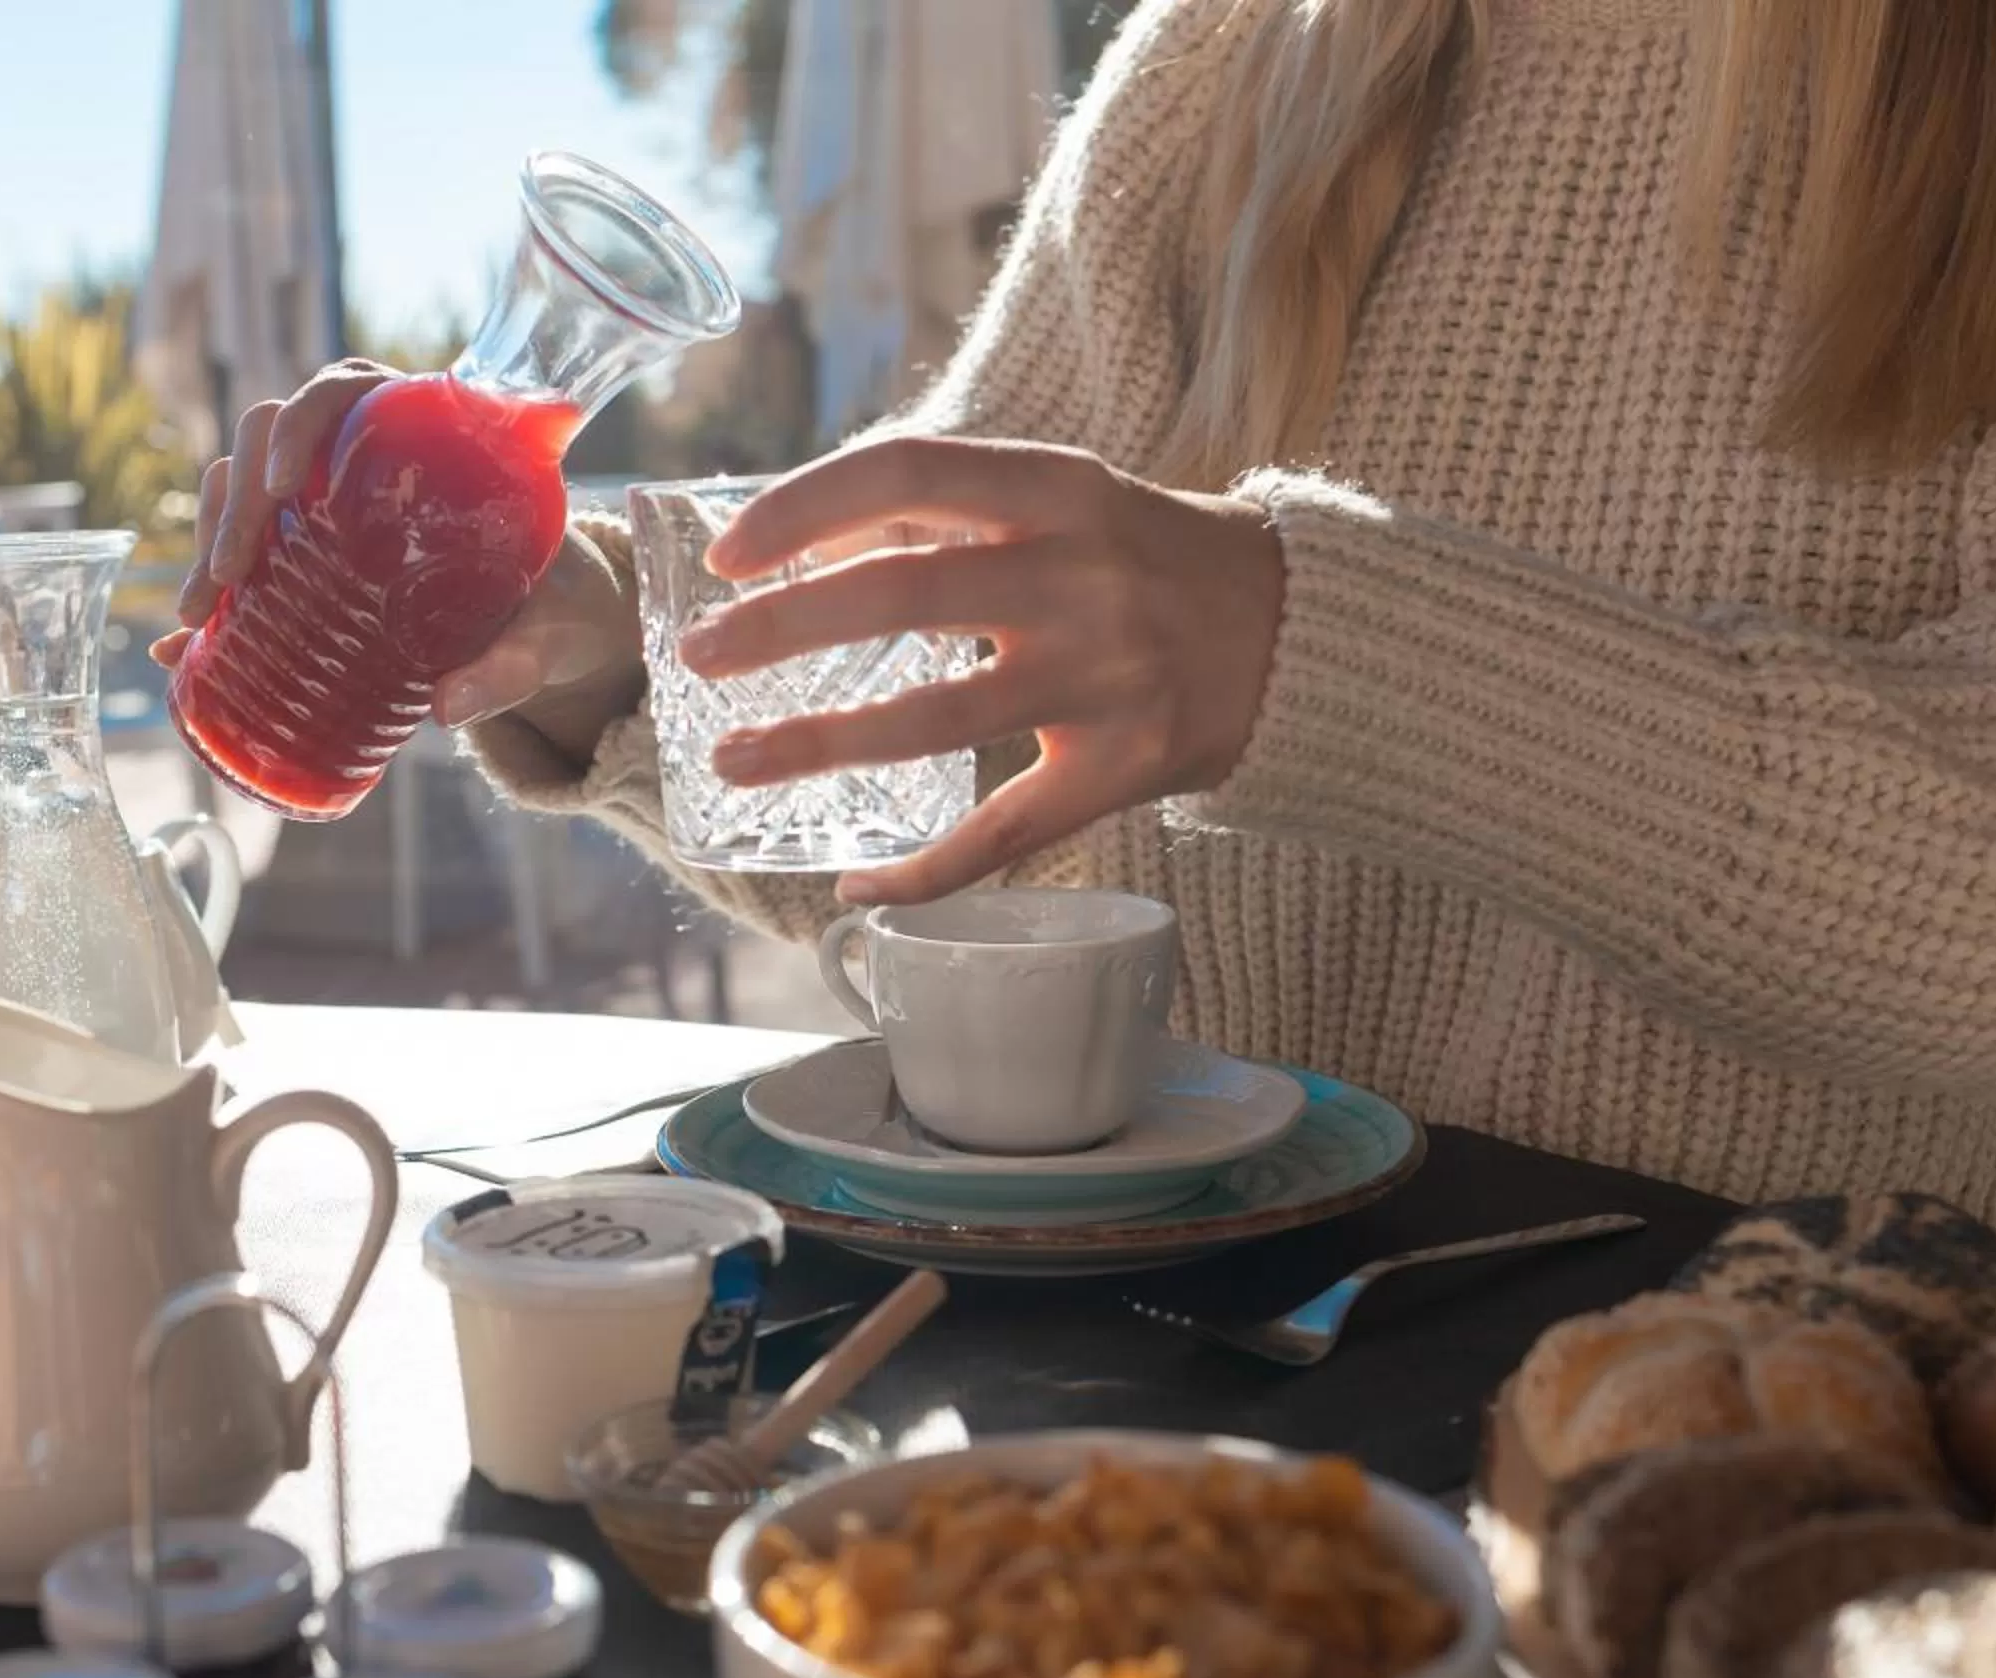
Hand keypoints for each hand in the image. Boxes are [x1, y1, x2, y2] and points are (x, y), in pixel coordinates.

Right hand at [147, 360, 638, 743]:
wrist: (555, 624)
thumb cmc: (555, 604)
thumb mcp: (544, 630)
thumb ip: (510, 665)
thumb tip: (446, 709)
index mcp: (424, 431)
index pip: (344, 389)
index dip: (301, 422)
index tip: (284, 484)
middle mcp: (365, 449)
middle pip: (270, 435)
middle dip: (237, 501)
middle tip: (229, 574)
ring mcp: (328, 493)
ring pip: (243, 482)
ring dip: (213, 539)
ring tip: (200, 613)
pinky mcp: (309, 545)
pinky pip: (246, 542)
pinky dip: (212, 584)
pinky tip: (184, 637)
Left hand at [678, 437, 1285, 904]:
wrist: (1298, 629)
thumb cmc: (1149, 556)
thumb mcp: (1066, 500)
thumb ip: (951, 516)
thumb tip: (804, 542)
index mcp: (1059, 491)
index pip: (906, 476)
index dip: (804, 511)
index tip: (728, 555)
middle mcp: (1081, 579)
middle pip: (901, 599)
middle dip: (780, 629)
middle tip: (696, 657)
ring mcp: (1104, 679)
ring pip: (932, 721)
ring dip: (817, 744)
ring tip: (732, 760)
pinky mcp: (1123, 768)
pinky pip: (1003, 832)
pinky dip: (922, 870)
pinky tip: (855, 883)